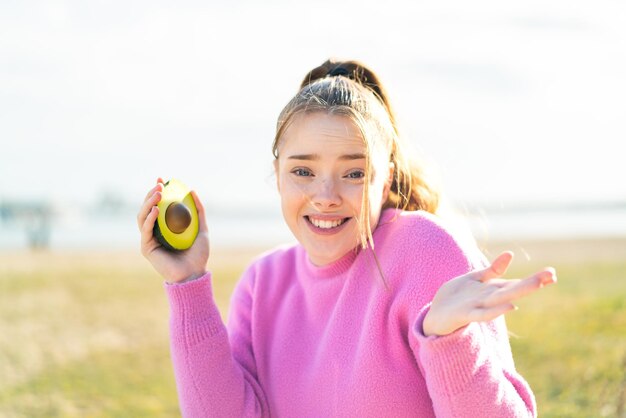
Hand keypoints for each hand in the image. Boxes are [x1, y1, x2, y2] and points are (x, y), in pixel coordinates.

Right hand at [137, 177, 209, 282]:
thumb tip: (192, 190)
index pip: (158, 205)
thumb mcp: (202, 229)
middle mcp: (155, 232)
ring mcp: (149, 239)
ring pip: (143, 216)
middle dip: (151, 194)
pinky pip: (146, 230)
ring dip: (149, 203)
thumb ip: (198, 211)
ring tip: (158, 193)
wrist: (194, 274)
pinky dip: (150, 218)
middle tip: (160, 184)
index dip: (158, 192)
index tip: (163, 179)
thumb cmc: (198, 255)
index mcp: (166, 227)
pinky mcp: (146, 247)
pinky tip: (156, 210)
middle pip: (148, 208)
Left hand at [422, 251, 555, 336]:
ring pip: (501, 299)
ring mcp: (479, 307)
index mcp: (493, 290)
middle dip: (532, 283)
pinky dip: (496, 310)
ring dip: (518, 292)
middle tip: (552, 275)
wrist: (436, 314)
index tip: (553, 273)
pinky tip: (511, 306)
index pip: (517, 283)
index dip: (534, 278)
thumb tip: (510, 254)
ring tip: (536, 283)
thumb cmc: (458, 297)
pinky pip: (482, 313)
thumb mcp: (475, 279)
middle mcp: (489, 299)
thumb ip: (493, 269)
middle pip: (513, 290)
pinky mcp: (465, 314)